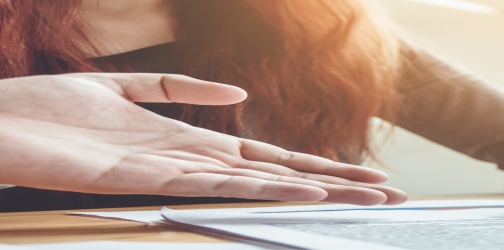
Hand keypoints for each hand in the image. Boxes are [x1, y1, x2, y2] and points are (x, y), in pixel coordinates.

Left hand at [0, 73, 406, 204]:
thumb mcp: (114, 87)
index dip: (317, 167)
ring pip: (262, 183)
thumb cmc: (39, 112)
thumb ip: (175, 89)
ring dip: (319, 191)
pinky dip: (265, 190)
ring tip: (367, 197)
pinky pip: (218, 184)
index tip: (363, 175)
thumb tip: (234, 94)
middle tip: (394, 195)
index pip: (267, 159)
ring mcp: (172, 173)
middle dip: (338, 185)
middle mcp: (189, 163)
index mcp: (184, 144)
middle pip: (280, 175)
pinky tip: (301, 192)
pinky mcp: (148, 178)